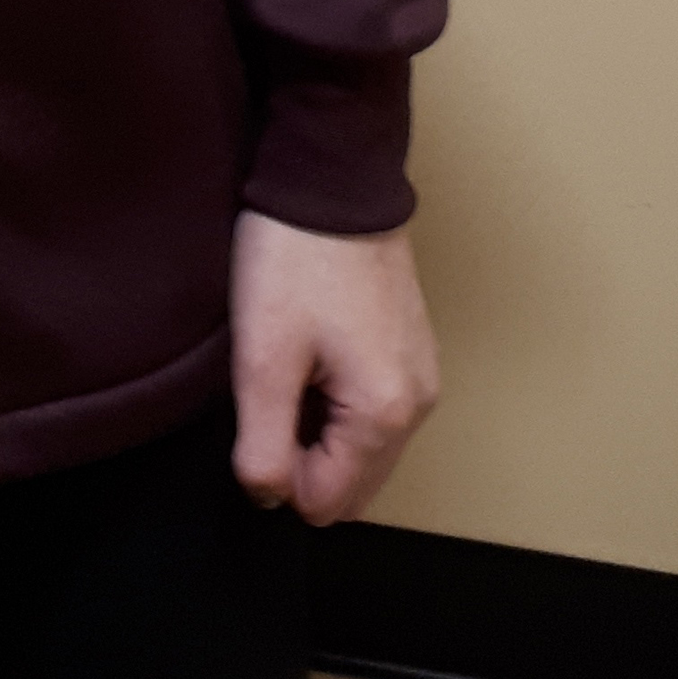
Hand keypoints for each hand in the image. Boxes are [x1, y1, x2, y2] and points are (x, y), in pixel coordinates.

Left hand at [229, 208, 439, 528]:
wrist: (333, 176)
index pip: (327, 503)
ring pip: (361, 449)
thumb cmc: (295, 259)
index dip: (277, 471)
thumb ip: (264, 444)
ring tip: (289, 366)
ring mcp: (420, 376)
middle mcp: (418, 405)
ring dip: (318, 429)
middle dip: (303, 456)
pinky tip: (309, 353)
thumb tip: (268, 496)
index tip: (257, 409)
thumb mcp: (263, 357)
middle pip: (352, 483)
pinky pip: (372, 410)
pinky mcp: (410, 350)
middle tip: (270, 390)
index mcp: (386, 416)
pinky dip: (336, 402)